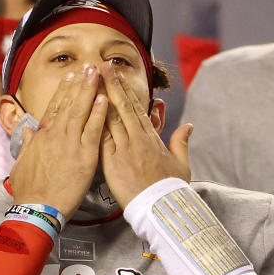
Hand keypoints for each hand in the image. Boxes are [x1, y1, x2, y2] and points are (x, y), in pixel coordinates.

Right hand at [9, 64, 107, 217]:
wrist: (38, 207)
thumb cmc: (29, 189)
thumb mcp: (22, 163)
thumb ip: (28, 144)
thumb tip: (29, 130)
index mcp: (42, 135)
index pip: (55, 106)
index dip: (64, 90)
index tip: (71, 76)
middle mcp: (56, 134)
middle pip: (70, 102)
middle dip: (80, 82)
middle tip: (89, 65)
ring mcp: (71, 143)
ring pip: (82, 110)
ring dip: (90, 90)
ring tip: (97, 73)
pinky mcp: (85, 155)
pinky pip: (95, 130)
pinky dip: (100, 113)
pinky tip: (106, 99)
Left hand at [99, 63, 191, 207]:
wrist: (162, 208)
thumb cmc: (171, 189)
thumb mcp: (182, 163)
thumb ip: (181, 142)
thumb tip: (188, 126)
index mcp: (152, 138)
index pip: (136, 108)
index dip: (125, 90)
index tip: (117, 76)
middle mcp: (138, 140)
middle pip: (122, 107)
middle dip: (111, 84)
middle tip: (100, 65)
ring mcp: (125, 150)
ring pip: (110, 118)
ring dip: (99, 98)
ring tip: (90, 80)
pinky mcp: (113, 163)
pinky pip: (101, 139)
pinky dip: (93, 123)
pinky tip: (85, 110)